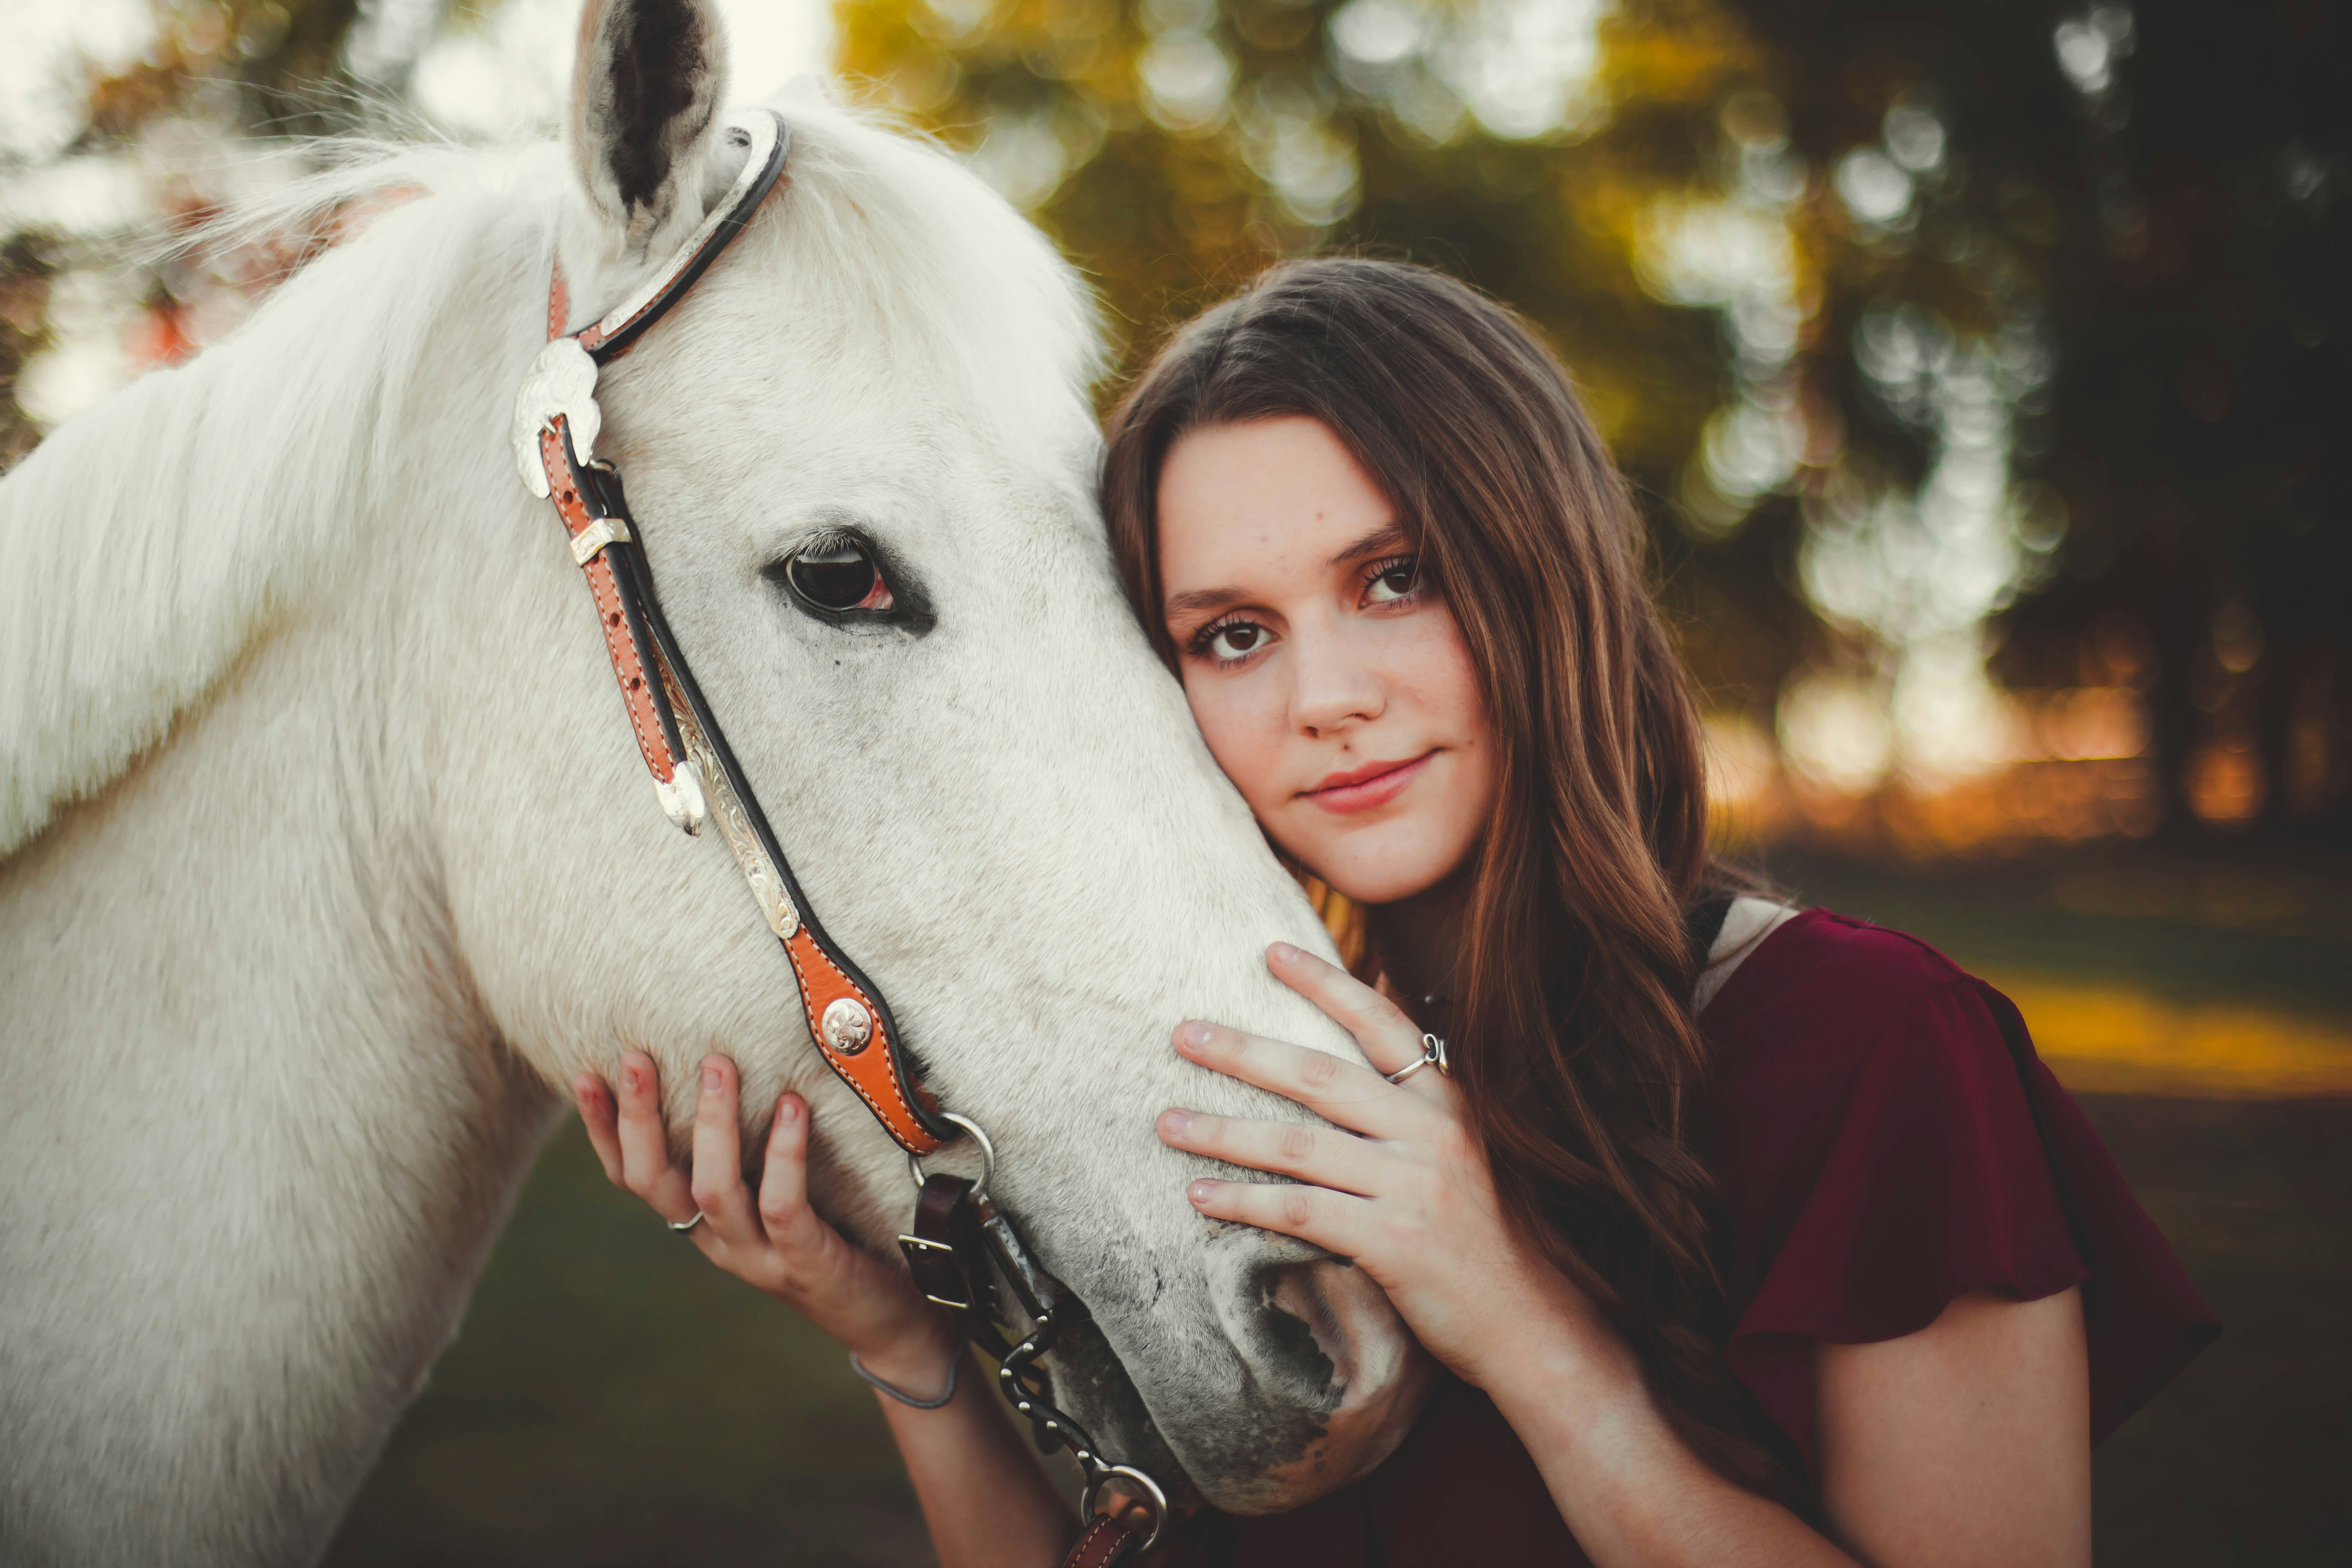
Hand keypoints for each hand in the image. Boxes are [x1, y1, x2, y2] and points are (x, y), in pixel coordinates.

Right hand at [575, 1051, 958, 1389]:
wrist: (888, 1320)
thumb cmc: (838, 1237)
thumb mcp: (781, 1194)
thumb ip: (756, 1149)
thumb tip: (744, 1062)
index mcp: (703, 1224)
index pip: (633, 1178)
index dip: (604, 1131)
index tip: (585, 1074)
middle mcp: (718, 1242)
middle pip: (654, 1182)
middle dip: (637, 1118)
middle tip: (635, 1057)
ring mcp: (758, 1257)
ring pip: (711, 1190)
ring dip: (712, 1124)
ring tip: (718, 1064)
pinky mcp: (804, 1262)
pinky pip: (781, 1205)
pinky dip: (783, 1153)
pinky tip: (792, 1106)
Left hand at [1156, 943, 1607, 1386]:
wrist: (1533, 1324)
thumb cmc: (1491, 1243)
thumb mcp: (1467, 1157)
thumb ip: (1414, 1112)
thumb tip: (1358, 1066)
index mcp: (1449, 1104)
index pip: (1382, 1024)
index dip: (1327, 984)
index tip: (1271, 951)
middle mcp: (1431, 1133)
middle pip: (1321, 1075)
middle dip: (1245, 1050)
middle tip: (1183, 1034)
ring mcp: (1412, 1185)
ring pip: (1298, 1144)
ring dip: (1223, 1130)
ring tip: (1166, 1121)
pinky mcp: (1393, 1241)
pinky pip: (1300, 1211)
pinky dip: (1244, 1201)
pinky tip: (1200, 1195)